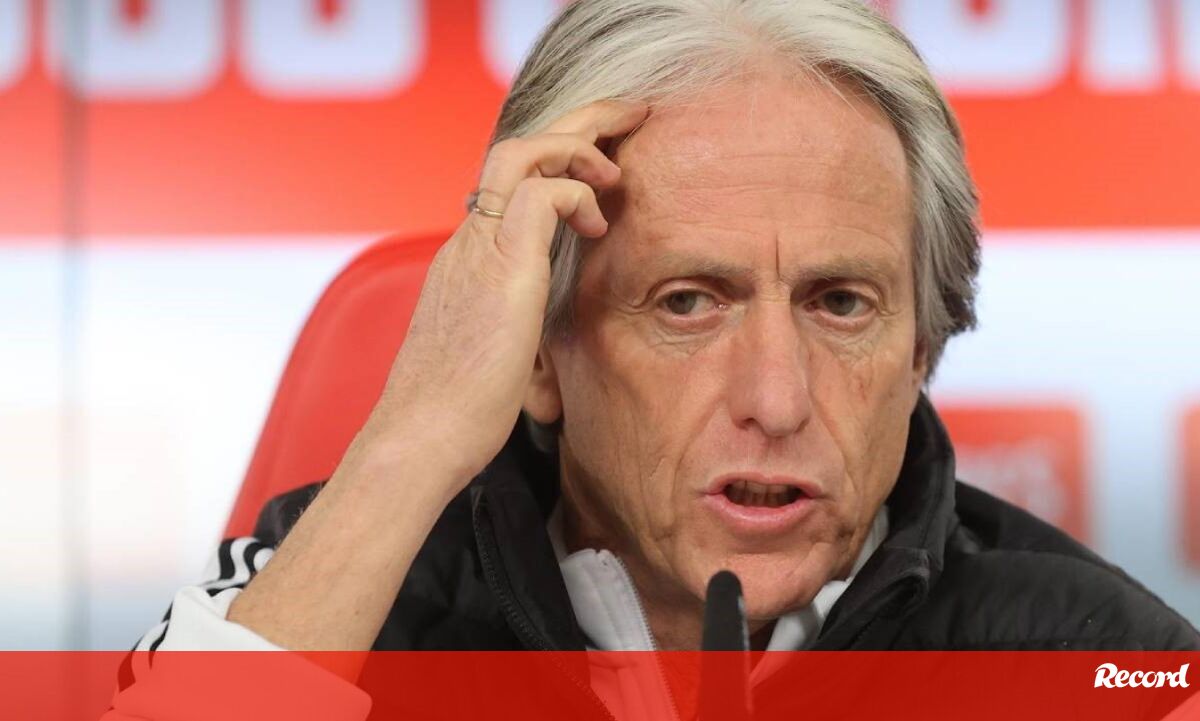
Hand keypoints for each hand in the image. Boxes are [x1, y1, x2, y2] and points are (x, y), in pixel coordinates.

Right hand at [356, 99, 649, 489]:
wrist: (419, 438)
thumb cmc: (456, 415)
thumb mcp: (494, 362)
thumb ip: (515, 342)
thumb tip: (542, 373)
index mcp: (468, 259)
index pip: (508, 181)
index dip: (556, 158)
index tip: (599, 164)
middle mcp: (468, 241)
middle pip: (517, 148)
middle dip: (579, 123)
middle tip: (627, 116)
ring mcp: (478, 248)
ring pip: (524, 152)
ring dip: (580, 144)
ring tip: (616, 165)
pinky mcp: (500, 267)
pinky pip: (540, 194)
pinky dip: (577, 192)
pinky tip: (598, 223)